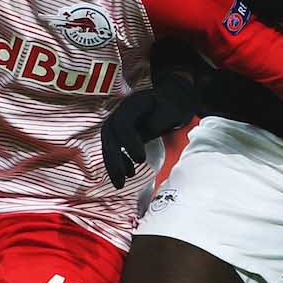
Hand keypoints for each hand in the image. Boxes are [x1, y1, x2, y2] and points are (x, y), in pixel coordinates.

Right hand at [99, 47, 200, 189]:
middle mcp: (121, 111)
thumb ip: (158, 121)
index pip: (123, 123)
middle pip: (109, 135)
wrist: (173, 97)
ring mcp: (118, 121)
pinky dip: (118, 161)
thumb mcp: (172, 110)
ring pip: (108, 143)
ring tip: (121, 184)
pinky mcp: (121, 132)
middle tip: (123, 180)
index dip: (129, 141)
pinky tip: (129, 173)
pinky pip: (113, 147)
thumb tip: (145, 134)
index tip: (141, 160)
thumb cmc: (174, 104)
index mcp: (133, 104)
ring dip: (112, 164)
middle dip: (114, 159)